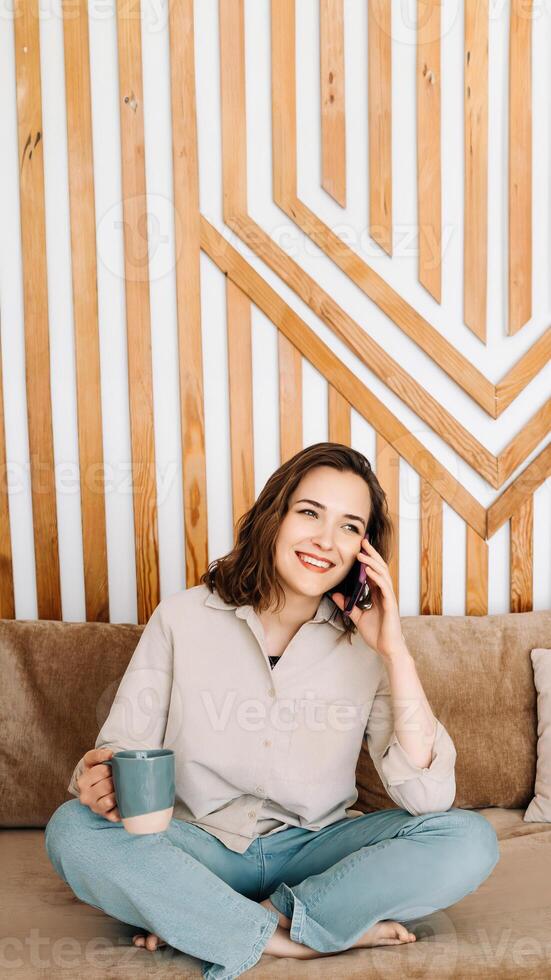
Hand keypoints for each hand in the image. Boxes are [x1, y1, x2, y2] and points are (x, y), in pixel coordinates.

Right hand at [76, 747, 120, 821]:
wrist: (100, 787)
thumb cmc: (99, 771)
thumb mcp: (94, 760)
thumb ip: (99, 754)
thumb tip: (110, 754)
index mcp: (83, 781)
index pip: (102, 771)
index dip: (111, 767)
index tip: (112, 766)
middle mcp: (86, 796)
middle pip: (107, 785)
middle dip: (116, 779)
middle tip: (118, 777)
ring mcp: (95, 808)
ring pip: (110, 800)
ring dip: (118, 792)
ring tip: (120, 787)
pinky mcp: (107, 816)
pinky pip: (116, 813)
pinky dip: (122, 806)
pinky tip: (123, 800)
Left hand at [330, 537, 404, 660]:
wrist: (387, 649)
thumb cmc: (377, 634)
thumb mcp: (357, 617)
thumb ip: (348, 606)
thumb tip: (336, 595)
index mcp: (378, 594)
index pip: (373, 572)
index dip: (367, 559)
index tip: (359, 548)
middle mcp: (385, 593)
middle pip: (379, 568)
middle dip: (371, 554)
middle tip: (363, 541)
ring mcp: (389, 598)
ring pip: (382, 574)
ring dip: (372, 562)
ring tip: (361, 553)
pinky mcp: (391, 604)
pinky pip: (384, 586)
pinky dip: (376, 576)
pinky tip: (368, 570)